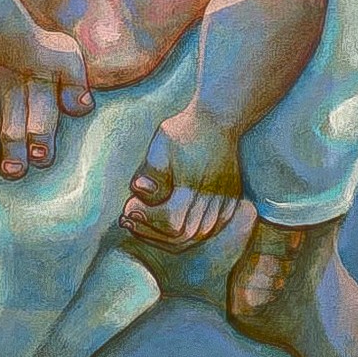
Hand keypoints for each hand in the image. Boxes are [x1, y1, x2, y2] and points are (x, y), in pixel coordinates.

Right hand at [0, 33, 93, 179]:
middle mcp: (13, 93)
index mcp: (40, 87)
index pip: (40, 121)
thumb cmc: (46, 49)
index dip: (40, 143)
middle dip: (14, 156)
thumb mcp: (69, 59)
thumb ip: (76, 85)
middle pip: (12, 132)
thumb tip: (81, 108)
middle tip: (15, 170)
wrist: (9, 29)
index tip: (41, 156)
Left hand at [120, 106, 241, 251]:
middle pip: (184, 235)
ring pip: (198, 236)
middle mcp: (212, 197)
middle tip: (129, 221)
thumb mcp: (162, 143)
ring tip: (145, 226)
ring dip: (169, 237)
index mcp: (194, 184)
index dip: (146, 220)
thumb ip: (152, 171)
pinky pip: (211, 229)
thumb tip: (140, 190)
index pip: (171, 220)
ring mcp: (224, 201)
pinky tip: (171, 225)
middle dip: (152, 233)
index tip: (127, 209)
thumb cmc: (185, 129)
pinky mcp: (230, 200)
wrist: (218, 119)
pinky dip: (191, 234)